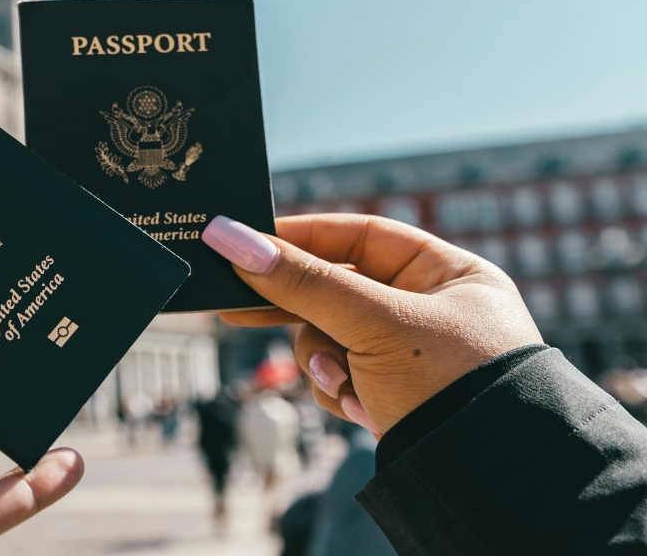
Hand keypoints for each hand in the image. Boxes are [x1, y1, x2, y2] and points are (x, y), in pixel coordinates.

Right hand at [203, 213, 541, 433]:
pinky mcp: (393, 395)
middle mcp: (431, 309)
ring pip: (329, 336)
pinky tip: (362, 409)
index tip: (248, 242)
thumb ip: (303, 281)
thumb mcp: (373, 323)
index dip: (303, 236)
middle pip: (337, 289)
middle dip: (300, 310)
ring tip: (342, 382)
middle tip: (237, 307)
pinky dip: (340, 390)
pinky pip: (340, 375)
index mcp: (448, 274)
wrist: (488, 483)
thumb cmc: (451, 385)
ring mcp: (410, 355)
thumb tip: (231, 236)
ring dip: (323, 361)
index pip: (361, 236)